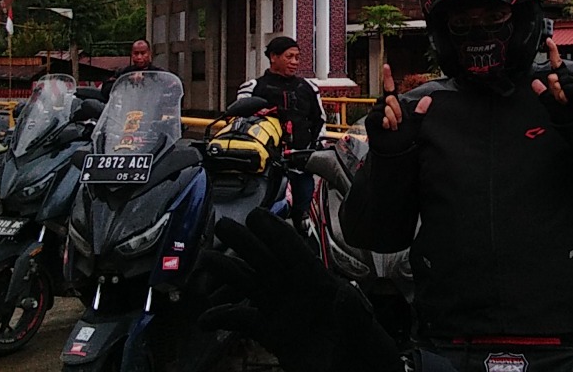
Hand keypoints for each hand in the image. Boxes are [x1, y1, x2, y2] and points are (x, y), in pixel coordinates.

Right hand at [198, 208, 402, 371]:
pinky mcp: (274, 334)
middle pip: (268, 261)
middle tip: (221, 226)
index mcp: (322, 286)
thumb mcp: (362, 339)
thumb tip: (345, 294)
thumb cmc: (367, 357)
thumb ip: (352, 318)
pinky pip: (244, 320)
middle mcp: (299, 292)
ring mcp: (284, 311)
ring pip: (251, 284)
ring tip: (205, 261)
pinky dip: (224, 318)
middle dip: (245, 243)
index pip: (296, 253)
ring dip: (228, 272)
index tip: (255, 215)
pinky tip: (204, 321)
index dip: (276, 233)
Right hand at [364, 64, 430, 155]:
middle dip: (398, 111)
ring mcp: (377, 113)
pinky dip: (385, 122)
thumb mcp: (415, 125)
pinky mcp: (371, 120)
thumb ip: (420, 112)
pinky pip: (379, 116)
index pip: (390, 88)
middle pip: (391, 98)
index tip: (386, 66)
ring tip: (393, 127)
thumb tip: (428, 100)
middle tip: (399, 122)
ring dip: (393, 119)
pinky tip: (386, 127)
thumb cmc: (402, 140)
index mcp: (393, 105)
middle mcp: (384, 106)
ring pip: (386, 108)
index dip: (387, 77)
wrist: (393, 152)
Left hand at [531, 38, 572, 125]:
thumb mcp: (551, 103)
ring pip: (560, 82)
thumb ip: (543, 92)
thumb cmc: (567, 114)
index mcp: (564, 79)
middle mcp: (571, 78)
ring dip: (559, 93)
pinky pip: (567, 88)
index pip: (557, 63)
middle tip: (558, 97)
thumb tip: (534, 83)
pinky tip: (568, 99)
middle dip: (552, 87)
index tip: (548, 41)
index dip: (553, 51)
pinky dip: (565, 95)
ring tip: (564, 100)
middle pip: (555, 75)